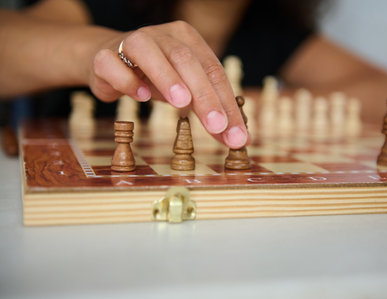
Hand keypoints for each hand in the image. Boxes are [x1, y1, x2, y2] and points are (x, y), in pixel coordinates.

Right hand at [89, 21, 247, 148]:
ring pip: (150, 53)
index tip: (235, 134)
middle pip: (187, 61)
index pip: (213, 70)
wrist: (107, 62)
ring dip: (168, 78)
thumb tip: (235, 138)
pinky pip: (114, 65)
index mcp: (188, 40)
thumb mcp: (185, 92)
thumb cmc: (154, 77)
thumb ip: (207, 111)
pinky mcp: (105, 57)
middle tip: (217, 125)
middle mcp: (162, 35)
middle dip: (204, 95)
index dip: (226, 103)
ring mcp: (131, 42)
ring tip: (182, 103)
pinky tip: (141, 97)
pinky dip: (128, 82)